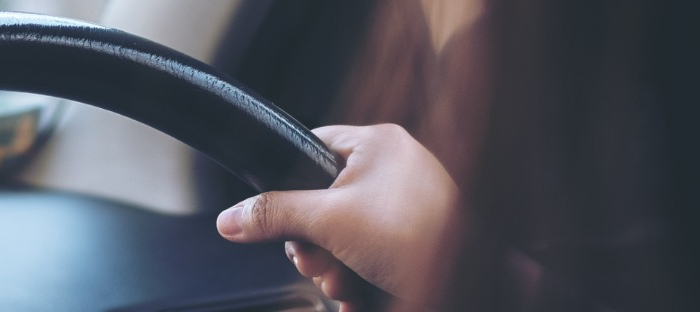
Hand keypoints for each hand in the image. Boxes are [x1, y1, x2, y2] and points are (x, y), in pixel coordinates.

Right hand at [216, 124, 458, 310]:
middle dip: (312, 241)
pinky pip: (367, 251)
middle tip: (315, 259)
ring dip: (330, 264)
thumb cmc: (418, 238)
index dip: (288, 183)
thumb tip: (232, 218)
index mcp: (377, 144)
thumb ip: (274, 215)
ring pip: (342, 232)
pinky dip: (355, 275)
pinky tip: (356, 291)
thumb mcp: (328, 221)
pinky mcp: (412, 238)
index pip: (311, 147)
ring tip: (341, 280)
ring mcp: (405, 205)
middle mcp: (393, 169)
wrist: (467, 280)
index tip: (279, 215)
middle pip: (322, 200)